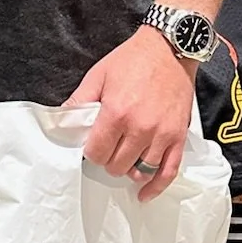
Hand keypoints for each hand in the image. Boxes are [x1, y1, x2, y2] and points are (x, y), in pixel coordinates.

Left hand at [67, 26, 195, 202]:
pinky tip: (144, 194)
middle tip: (108, 147)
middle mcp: (140, 128)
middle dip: (108, 159)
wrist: (170, 49)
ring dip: (129, 168)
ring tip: (124, 158)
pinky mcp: (178, 136)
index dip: (90, 151)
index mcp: (116, 113)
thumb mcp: (98, 75)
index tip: (92, 145)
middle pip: (116, 165)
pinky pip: (169, 171)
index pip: (96, 153)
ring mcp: (161, 134)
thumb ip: (79, 100)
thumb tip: (63, 120)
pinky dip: (156, 187)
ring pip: (140, 170)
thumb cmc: (133, 59)